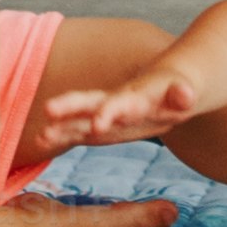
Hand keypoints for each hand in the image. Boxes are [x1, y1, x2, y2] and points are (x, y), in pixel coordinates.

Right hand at [42, 65, 203, 147]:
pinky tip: (41, 143)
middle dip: (70, 107)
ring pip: (79, 118)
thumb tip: (186, 94)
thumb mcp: (185, 92)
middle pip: (89, 102)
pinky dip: (63, 135)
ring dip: (62, 127)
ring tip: (41, 138)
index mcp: (136, 95)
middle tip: (49, 111)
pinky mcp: (103, 126)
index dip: (109, 113)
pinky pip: (79, 132)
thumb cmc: (179, 88)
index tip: (97, 126)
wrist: (171, 83)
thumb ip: (182, 94)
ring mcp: (105, 113)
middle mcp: (115, 101)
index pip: (121, 103)